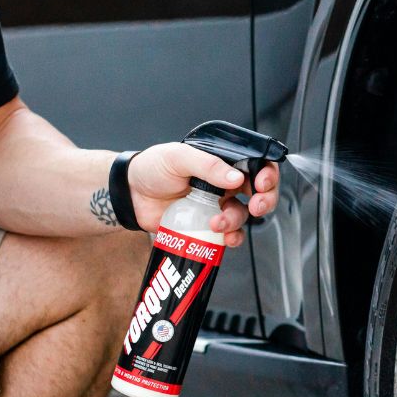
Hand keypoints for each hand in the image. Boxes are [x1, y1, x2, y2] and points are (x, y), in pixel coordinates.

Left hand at [126, 142, 280, 246]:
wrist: (130, 195)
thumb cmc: (152, 169)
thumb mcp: (178, 157)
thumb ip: (207, 165)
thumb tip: (236, 177)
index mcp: (222, 162)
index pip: (256, 164)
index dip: (267, 174)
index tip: (261, 184)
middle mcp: (225, 184)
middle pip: (259, 192)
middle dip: (265, 200)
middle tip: (256, 206)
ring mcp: (217, 206)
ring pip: (242, 216)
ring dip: (236, 221)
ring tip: (216, 222)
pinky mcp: (207, 226)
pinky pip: (229, 234)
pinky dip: (231, 238)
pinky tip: (223, 238)